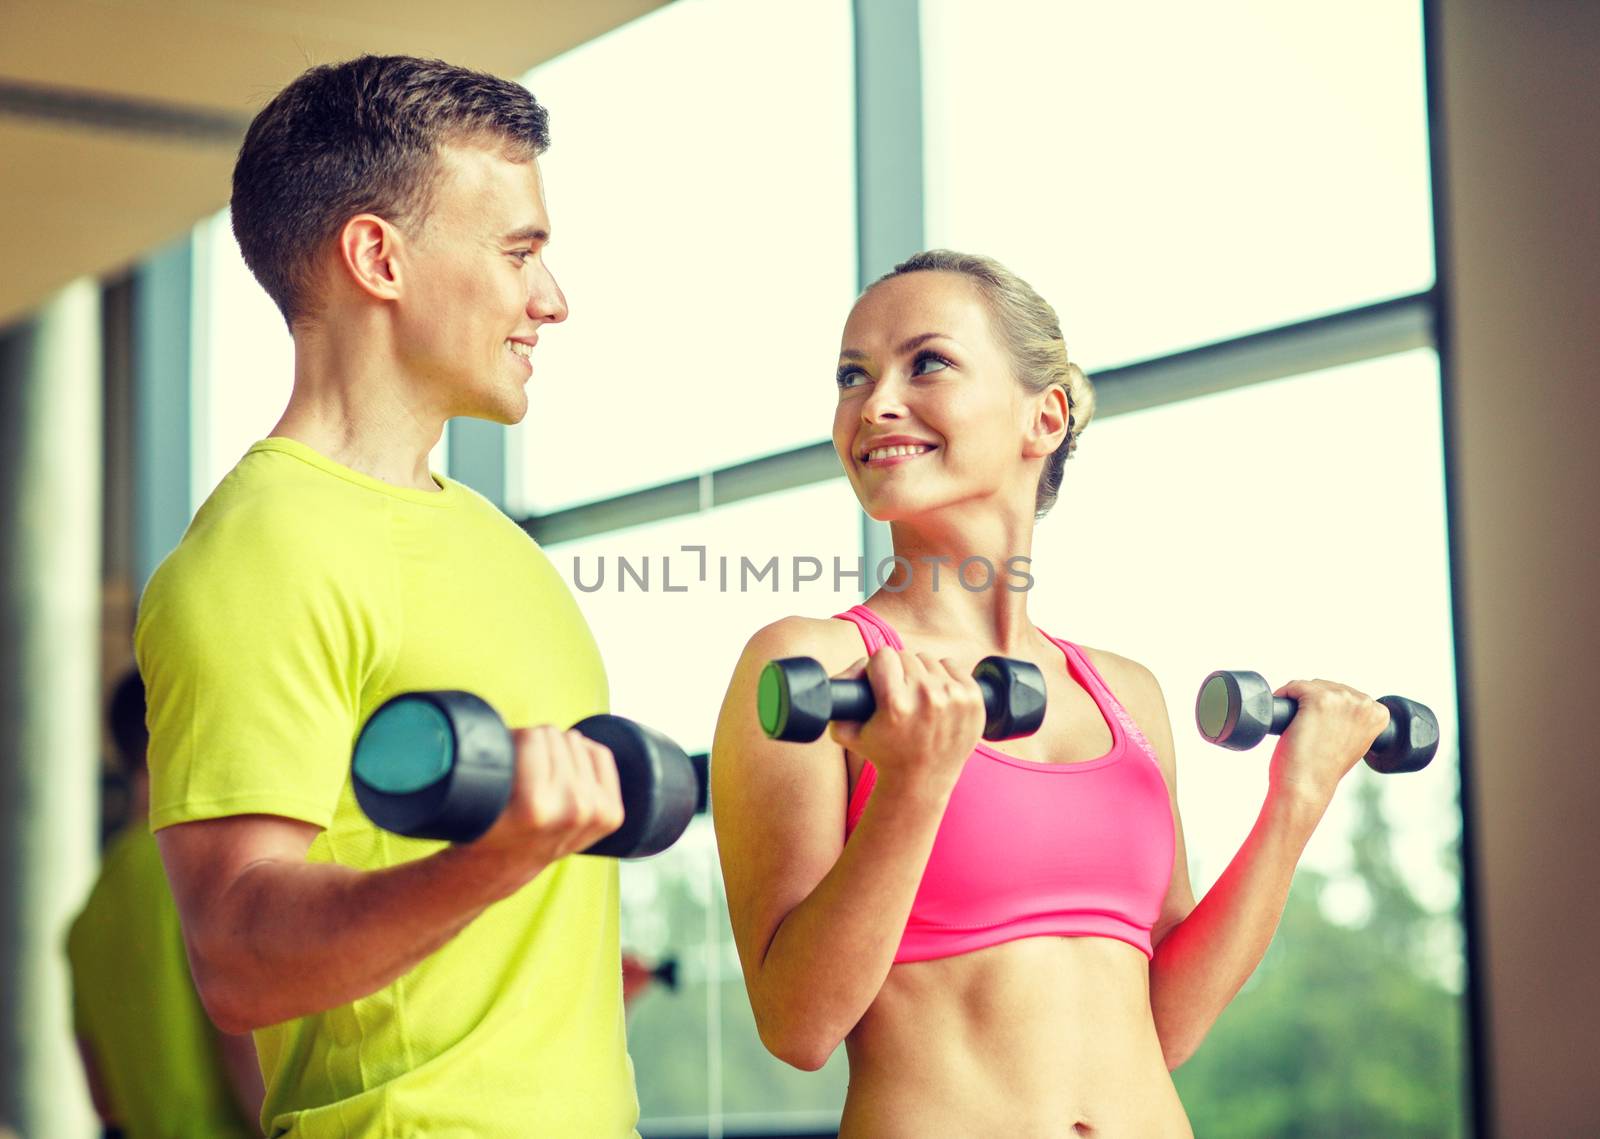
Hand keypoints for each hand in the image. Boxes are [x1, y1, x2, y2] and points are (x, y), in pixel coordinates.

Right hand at [470, 724, 624, 879]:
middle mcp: (572, 810)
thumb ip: (490, 756)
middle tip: (522, 773)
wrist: (504, 866)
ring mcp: (595, 812)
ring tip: (540, 778)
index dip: (514, 739)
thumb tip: (507, 724)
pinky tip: (566, 771)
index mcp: (535, 806)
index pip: (533, 736)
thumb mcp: (479, 793)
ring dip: (557, 752)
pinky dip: (583, 755)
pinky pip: (601, 756)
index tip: (505, 758)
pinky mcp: (610, 815)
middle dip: (535, 746)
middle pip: (556, 736)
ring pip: (576, 742)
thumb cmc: (487, 823)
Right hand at [827, 648, 985, 802]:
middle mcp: (927, 697)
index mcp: (896, 704)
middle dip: (899, 672)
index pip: (883, 655)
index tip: (880, 681)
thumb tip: (851, 671)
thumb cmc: (883, 755)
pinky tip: (938, 697)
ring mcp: (954, 696)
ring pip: (929, 660)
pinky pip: (952, 666)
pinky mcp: (974, 698)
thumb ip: (837, 699)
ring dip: (922, 674)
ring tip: (918, 698)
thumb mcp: (847, 733)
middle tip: (899, 693)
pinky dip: (944, 677)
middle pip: (906, 656)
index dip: (878, 667)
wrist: (923, 781)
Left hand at [1267, 679, 1392, 805]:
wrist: (1306, 787)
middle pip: (1328, 687)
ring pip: (1311, 686)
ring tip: (1297, 727)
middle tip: (1306, 731)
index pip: (1347, 695)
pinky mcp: (1318, 699)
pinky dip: (1283, 695)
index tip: (1321, 727)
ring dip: (1297, 700)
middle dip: (1312, 703)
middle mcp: (1364, 704)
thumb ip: (1353, 721)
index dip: (1329, 709)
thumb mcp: (1351, 742)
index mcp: (1379, 714)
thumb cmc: (1322, 770)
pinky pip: (1294, 686)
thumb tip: (1340, 706)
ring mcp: (1342, 700)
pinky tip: (1283, 716)